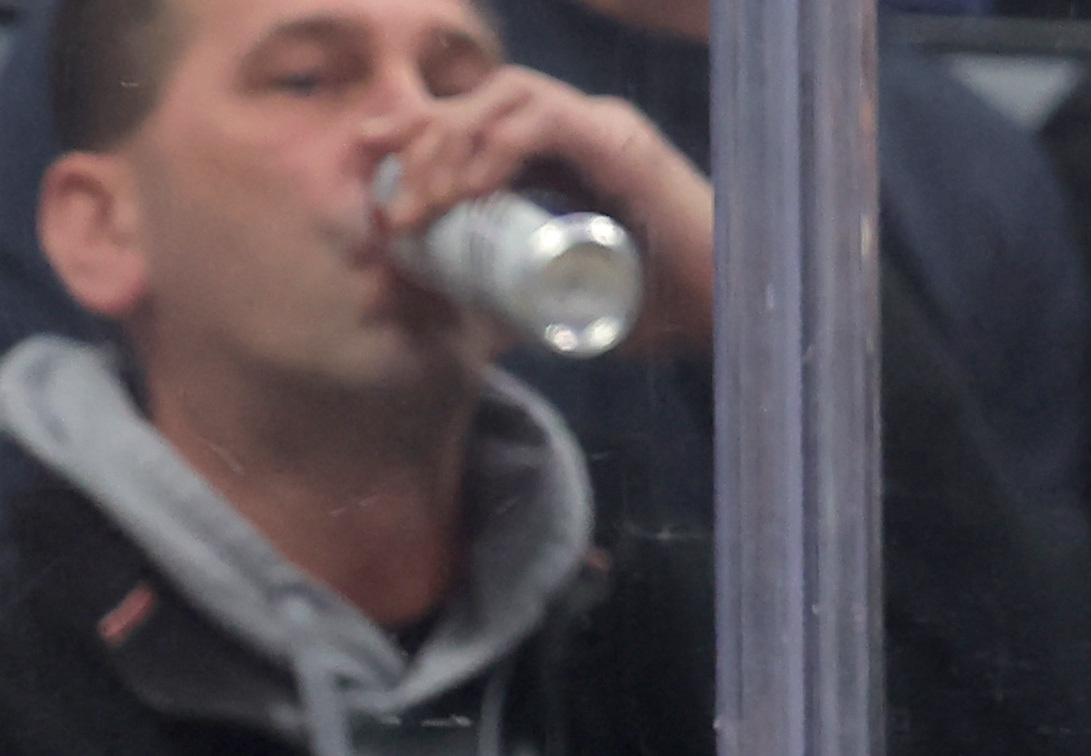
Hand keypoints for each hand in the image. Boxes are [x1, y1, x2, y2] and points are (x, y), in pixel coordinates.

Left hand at [370, 68, 715, 359]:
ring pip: (508, 96)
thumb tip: (461, 325)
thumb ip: (516, 301)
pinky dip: (502, 146)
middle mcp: (581, 127)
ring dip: (454, 143)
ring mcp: (604, 129)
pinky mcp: (623, 145)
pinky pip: (549, 120)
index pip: (478, 117)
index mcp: (562, 152)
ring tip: (425, 206)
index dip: (418, 125)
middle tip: (388, 197)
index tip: (365, 155)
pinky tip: (474, 188)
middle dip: (422, 135)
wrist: (725, 315)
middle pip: (483, 98)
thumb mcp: (560, 303)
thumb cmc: (655, 307)